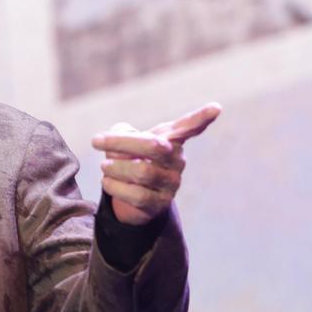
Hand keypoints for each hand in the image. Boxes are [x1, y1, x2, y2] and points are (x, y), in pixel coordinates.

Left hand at [91, 102, 220, 225]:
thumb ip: (122, 133)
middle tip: (96, 141)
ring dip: (114, 167)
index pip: (189, 126)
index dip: (202, 117)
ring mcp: (171, 183)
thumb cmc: (130, 158)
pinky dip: (114, 186)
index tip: (216, 107)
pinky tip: (107, 181)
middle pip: (154, 146)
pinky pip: (135, 194)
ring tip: (104, 166)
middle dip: (121, 142)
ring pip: (142, 172)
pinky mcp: (160, 204)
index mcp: (171, 139)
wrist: (131, 196)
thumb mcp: (125, 140)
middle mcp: (177, 160)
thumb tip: (120, 142)